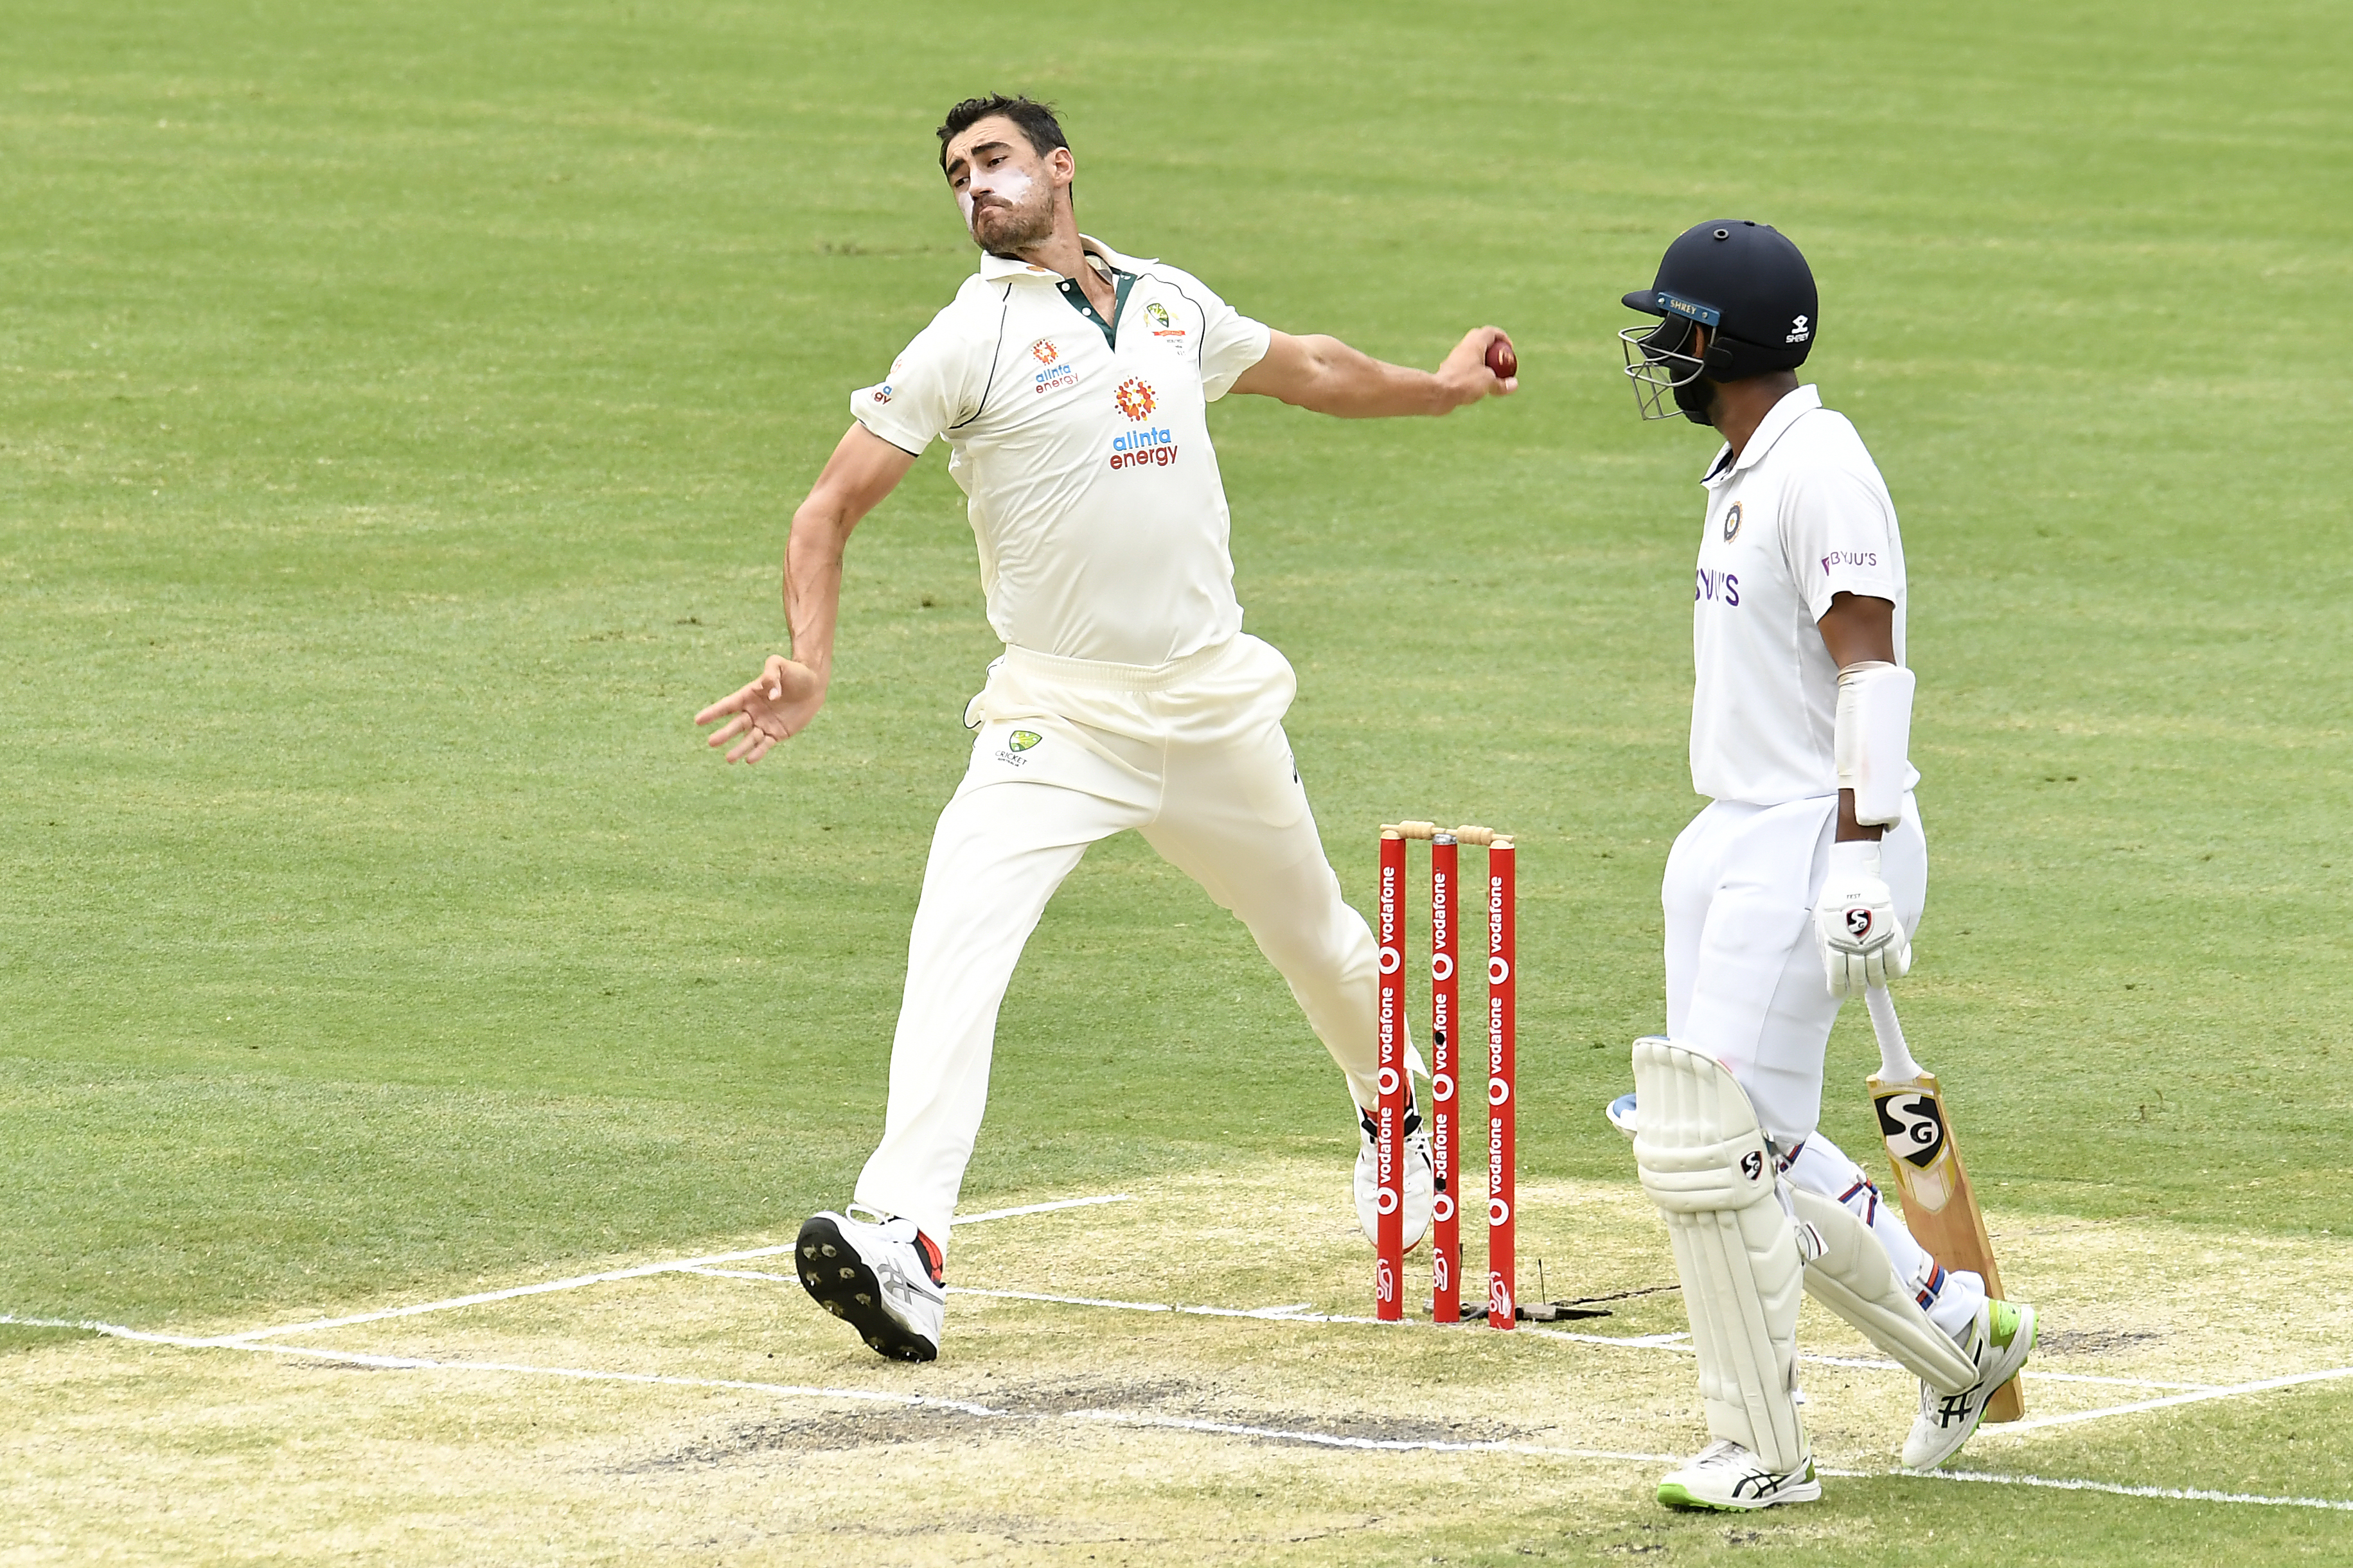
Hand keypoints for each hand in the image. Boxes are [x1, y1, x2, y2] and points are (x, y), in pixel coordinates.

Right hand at [694, 655, 824, 762]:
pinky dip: (758, 752)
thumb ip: (770, 675)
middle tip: (711, 742)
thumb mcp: (779, 664)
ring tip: (729, 759)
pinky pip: (766, 745)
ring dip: (739, 748)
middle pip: (736, 725)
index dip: (713, 713)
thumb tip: (770, 696)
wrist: (814, 683)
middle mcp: (753, 712)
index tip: (698, 721)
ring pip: (749, 739)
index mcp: (749, 695)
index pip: (727, 705)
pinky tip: (749, 759)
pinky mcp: (778, 734)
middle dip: (724, 734)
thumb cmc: (794, 671)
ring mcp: (765, 724)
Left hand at [1434, 326, 1517, 408]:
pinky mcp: (1450, 370)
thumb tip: (1514, 385)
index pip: (1490, 332)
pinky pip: (1465, 367)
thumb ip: (1501, 383)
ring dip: (1483, 361)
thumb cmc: (1464, 382)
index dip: (1503, 337)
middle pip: (1480, 340)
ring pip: (1472, 355)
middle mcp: (1464, 347)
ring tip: (1492, 375)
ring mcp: (1455, 358)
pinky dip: (1474, 372)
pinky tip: (1478, 386)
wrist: (1438, 393)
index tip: (1509, 349)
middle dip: (1492, 348)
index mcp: (1475, 343)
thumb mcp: (1488, 383)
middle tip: (1501, 359)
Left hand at [1814, 840, 1911, 995]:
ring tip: (1874, 982)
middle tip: (1858, 990)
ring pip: (1877, 974)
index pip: (1837, 976)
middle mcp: (1854, 946)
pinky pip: (1895, 962)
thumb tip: (1832, 971)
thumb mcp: (1822, 925)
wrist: (1854, 880)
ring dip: (1875, 982)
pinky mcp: (1890, 935)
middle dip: (1857, 988)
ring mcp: (1873, 941)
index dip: (1838, 989)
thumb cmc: (1834, 902)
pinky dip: (1894, 972)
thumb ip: (1827, 948)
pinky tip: (1890, 973)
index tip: (1839, 993)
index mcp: (1834, 943)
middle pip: (1858, 978)